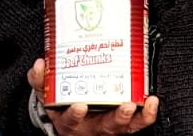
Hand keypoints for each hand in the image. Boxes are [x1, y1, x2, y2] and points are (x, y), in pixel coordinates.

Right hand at [26, 58, 159, 134]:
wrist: (73, 126)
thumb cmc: (63, 107)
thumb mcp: (47, 96)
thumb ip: (40, 81)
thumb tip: (39, 64)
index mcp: (71, 121)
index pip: (70, 119)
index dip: (75, 114)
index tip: (80, 105)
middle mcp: (92, 128)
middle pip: (106, 126)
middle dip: (117, 117)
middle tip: (126, 105)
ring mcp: (110, 128)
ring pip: (124, 127)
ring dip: (135, 116)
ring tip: (141, 102)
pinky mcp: (124, 126)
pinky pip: (139, 124)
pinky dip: (148, 115)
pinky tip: (152, 101)